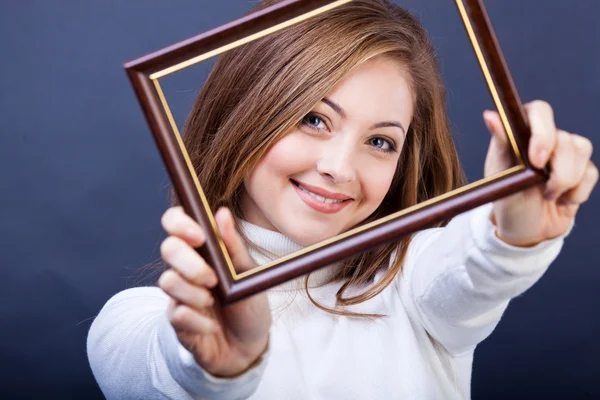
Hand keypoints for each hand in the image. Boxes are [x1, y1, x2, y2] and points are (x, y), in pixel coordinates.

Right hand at [158, 206, 270, 376]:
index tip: (199, 236)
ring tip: (213, 302)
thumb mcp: (249, 272)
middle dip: (190, 263)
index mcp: (202, 248)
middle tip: (212, 279)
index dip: (180, 223)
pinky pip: (176, 314)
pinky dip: (198, 321)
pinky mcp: (177, 320)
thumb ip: (233, 245)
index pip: (176, 222)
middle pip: (168, 248)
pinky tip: (213, 327)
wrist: (249, 345)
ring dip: (193, 293)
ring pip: (167, 281)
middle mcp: (186, 267)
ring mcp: (179, 293)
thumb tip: (222, 212)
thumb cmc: (248, 301)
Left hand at [483, 100, 597, 246]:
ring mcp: (565, 152)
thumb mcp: (498, 175)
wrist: (526, 230)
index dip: (543, 131)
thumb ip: (501, 144)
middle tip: (545, 187)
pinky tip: (561, 200)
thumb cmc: (508, 201)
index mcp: (521, 133)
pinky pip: (591, 172)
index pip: (540, 111)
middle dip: (558, 167)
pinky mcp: (582, 169)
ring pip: (581, 151)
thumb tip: (490, 115)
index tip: (536, 160)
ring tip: (548, 195)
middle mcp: (545, 138)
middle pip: (564, 136)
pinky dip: (577, 192)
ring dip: (565, 181)